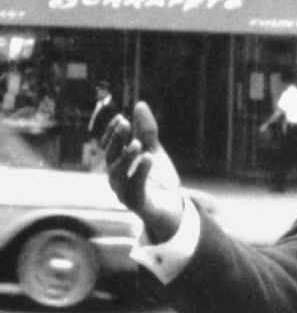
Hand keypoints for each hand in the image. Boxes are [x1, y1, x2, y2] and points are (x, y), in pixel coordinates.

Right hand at [102, 102, 183, 242]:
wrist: (171, 208)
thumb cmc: (158, 179)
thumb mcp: (154, 151)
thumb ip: (147, 131)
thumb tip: (140, 104)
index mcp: (117, 164)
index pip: (109, 145)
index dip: (112, 132)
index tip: (121, 117)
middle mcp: (115, 177)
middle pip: (111, 156)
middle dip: (117, 139)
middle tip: (124, 123)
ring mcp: (123, 191)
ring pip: (119, 173)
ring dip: (126, 156)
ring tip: (137, 143)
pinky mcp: (137, 203)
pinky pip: (135, 187)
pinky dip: (140, 172)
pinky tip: (149, 158)